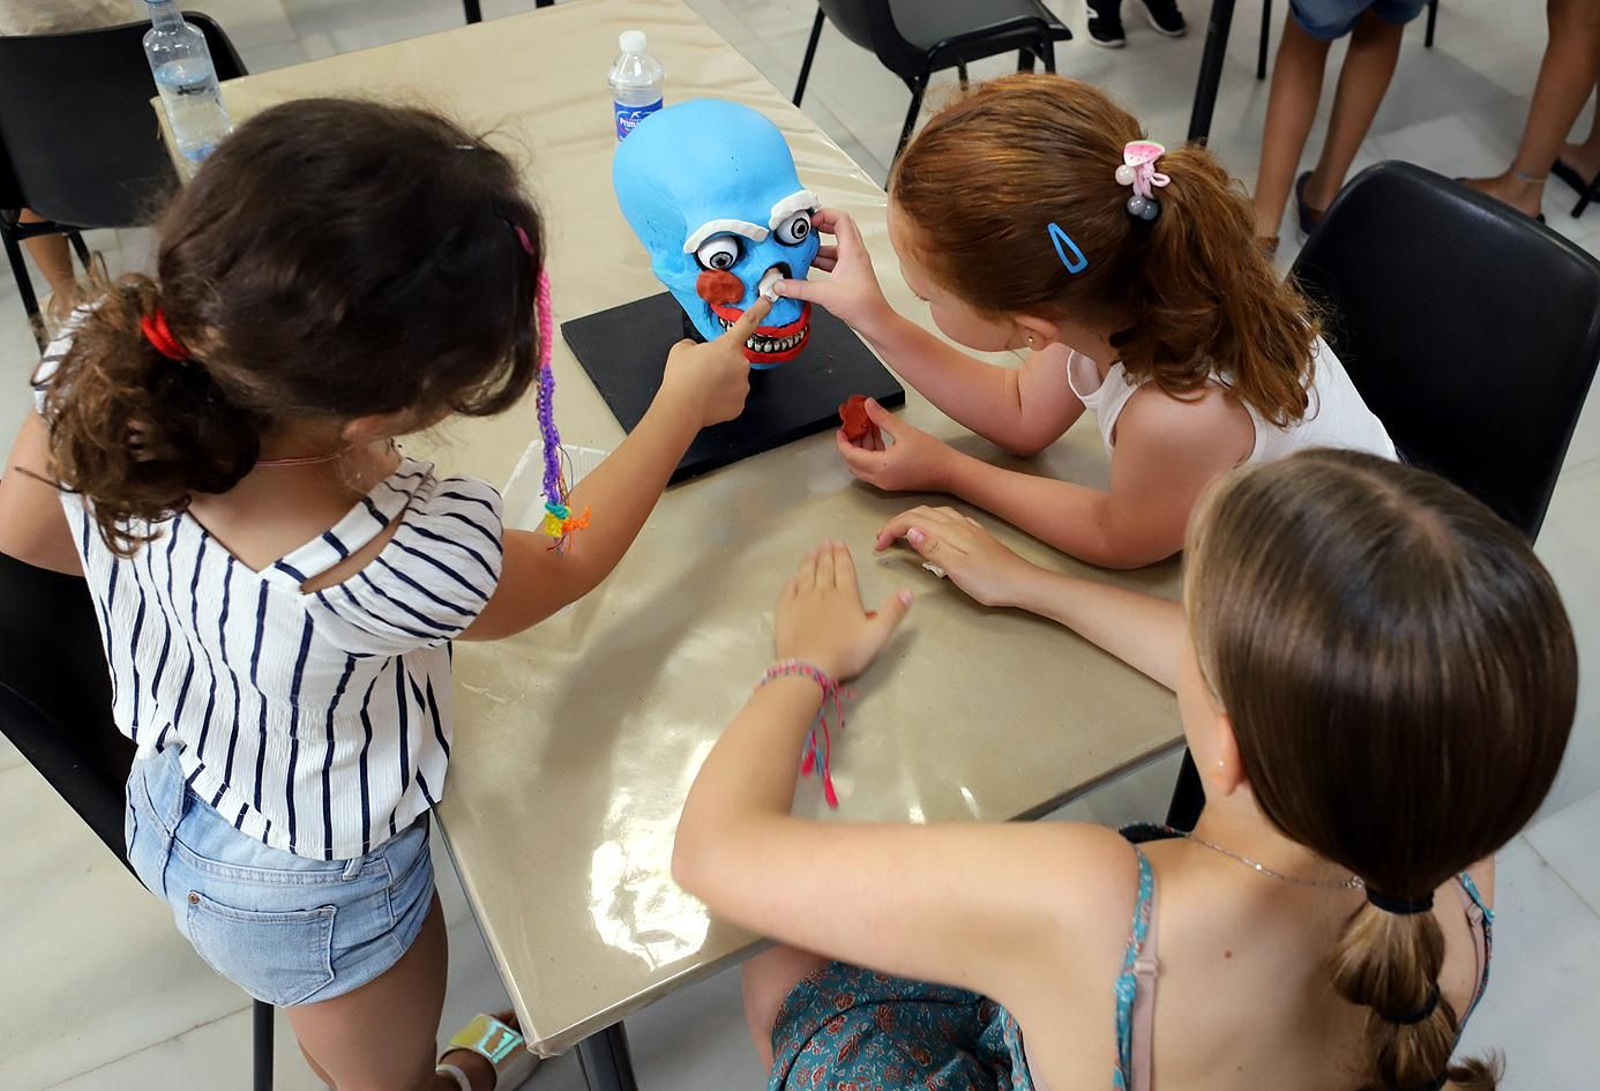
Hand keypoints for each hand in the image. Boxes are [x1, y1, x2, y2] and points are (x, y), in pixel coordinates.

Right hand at [657, 297, 770, 428]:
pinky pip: (733, 396)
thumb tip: (698, 350)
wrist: (681, 410)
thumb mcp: (681, 349)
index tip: (767, 302)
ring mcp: (742, 385)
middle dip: (721, 362)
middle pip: (734, 358)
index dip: (759, 310)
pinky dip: (722, 397)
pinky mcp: (739, 404)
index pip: (748, 322)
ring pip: (734, 378)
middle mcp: (740, 364)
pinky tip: (708, 398)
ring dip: (722, 380)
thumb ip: (695, 344)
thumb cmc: (681, 379)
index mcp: (727, 346)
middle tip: (702, 371)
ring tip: (703, 386)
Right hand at [773, 209, 892, 334]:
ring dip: (818, 246)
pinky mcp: (849, 274)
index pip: (841, 218)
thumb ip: (799, 289)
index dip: (824, 214)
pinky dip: (820, 260)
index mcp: (852, 250)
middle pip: (838, 228)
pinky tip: (807, 267)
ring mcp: (852, 263)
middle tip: (804, 229)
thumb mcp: (825, 294)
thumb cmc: (862, 305)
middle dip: (820, 226)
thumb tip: (781, 285)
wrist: (875, 321)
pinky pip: (833, 260)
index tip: (808, 221)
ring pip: (834, 245)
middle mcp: (854, 253)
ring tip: (801, 249)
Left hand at [776, 540, 911, 680]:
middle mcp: (823, 593)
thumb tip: (907, 592)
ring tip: (812, 551)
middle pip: (825, 568)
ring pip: (806, 574)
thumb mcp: (877, 634)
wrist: (809, 666)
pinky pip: (789, 589)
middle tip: (826, 542)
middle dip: (827, 554)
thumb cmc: (845, 653)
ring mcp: (801, 600)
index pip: (844, 570)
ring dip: (810, 561)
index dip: (843, 556)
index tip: (840, 543)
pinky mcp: (785, 610)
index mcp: (845, 597)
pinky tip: (793, 576)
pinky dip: (792, 580)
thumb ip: (893, 612)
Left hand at [835, 398, 954, 492]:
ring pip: (864, 465)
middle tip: (854, 426)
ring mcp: (886, 482)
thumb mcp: (905, 431)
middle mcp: (880, 478)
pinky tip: (880, 436)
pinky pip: (875, 468)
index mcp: (880, 468)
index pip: (850, 455)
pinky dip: (873, 453)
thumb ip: (882, 418)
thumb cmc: (932, 456)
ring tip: (869, 426)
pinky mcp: (893, 481)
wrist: (950, 472)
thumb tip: (868, 405)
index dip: (843, 441)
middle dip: (852, 443)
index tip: (842, 429)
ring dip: (863, 447)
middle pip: (854, 462)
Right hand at [875, 506, 1038, 608]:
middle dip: (898, 522)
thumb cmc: (990, 581)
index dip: (891, 530)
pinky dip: (932, 521)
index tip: (878, 545)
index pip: (911, 520)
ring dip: (914, 519)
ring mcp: (969, 528)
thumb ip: (932, 548)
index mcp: (949, 531)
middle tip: (883, 539)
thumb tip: (910, 529)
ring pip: (934, 514)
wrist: (1024, 583)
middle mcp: (957, 524)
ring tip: (903, 533)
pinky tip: (934, 531)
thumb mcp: (956, 568)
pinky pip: (948, 519)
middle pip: (921, 513)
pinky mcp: (977, 536)